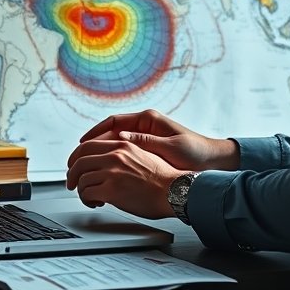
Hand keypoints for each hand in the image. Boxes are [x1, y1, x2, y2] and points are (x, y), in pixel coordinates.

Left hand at [64, 138, 179, 218]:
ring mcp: (112, 172)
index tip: (74, 166)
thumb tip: (108, 161)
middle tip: (71, 183)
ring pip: (81, 179)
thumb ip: (124, 154)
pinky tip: (96, 203)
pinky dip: (87, 200)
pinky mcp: (111, 190)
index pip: (87, 146)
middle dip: (71, 174)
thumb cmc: (162, 178)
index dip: (76, 157)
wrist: (174, 190)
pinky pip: (87, 193)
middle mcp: (115, 156)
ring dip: (82, 191)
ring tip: (91, 197)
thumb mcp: (142, 155)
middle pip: (79, 161)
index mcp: (121, 145)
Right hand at [69, 109, 238, 171]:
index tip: (82, 142)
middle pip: (111, 132)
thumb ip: (146, 141)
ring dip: (100, 153)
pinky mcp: (147, 149)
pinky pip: (124, 152)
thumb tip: (121, 137)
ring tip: (85, 165)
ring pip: (115, 143)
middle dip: (93, 144)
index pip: (114, 121)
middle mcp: (144, 126)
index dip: (95, 131)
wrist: (211, 160)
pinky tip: (104, 170)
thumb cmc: (194, 151)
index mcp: (148, 119)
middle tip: (78, 158)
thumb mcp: (169, 146)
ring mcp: (145, 137)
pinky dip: (112, 159)